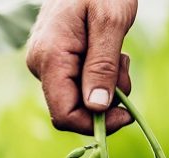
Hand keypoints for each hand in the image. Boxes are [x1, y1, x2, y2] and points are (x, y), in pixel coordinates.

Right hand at [26, 0, 137, 134]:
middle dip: (106, 101)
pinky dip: (102, 76)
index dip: (96, 124)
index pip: (64, 115)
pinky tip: (111, 52)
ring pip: (80, 97)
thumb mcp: (110, 23)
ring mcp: (47, 63)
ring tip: (119, 54)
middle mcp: (41, 65)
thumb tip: (96, 109)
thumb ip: (102, 67)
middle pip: (73, 109)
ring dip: (108, 86)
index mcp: (49, 58)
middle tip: (124, 69)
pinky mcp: (57, 60)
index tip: (127, 114)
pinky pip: (80, 82)